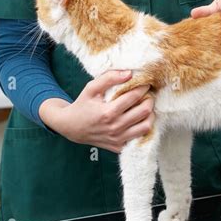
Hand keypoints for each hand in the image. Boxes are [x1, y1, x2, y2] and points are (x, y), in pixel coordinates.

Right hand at [38, 70, 153, 152]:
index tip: (146, 82)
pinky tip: (138, 119)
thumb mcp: (91, 88)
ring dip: (149, 114)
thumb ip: (109, 78)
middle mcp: (115, 128)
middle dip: (149, 99)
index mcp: (108, 112)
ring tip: (145, 106)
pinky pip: (139, 137)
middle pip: (144, 111)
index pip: (134, 97)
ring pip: (146, 126)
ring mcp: (118, 139)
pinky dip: (142, 127)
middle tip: (148, 94)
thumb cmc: (82, 105)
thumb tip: (129, 73)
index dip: (143, 87)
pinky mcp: (119, 147)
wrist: (71, 127)